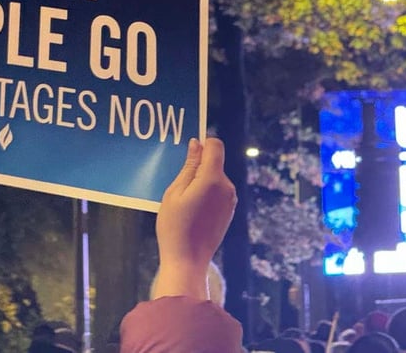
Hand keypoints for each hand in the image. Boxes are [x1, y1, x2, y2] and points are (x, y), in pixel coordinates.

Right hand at [153, 138, 236, 299]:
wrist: (187, 261)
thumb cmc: (175, 227)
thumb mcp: (174, 193)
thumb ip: (188, 166)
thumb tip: (196, 145)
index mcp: (212, 179)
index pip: (215, 146)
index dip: (203, 144)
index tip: (188, 154)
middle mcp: (227, 187)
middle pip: (215, 163)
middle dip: (198, 167)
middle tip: (179, 188)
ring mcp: (231, 200)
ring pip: (216, 178)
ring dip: (201, 182)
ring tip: (184, 203)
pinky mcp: (229, 211)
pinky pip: (218, 192)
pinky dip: (207, 194)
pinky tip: (193, 211)